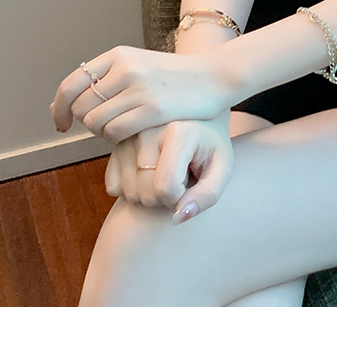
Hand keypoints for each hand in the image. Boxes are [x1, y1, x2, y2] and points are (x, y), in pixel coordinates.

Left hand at [51, 44, 231, 143]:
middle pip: (81, 108)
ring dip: (102, 133)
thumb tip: (61, 105)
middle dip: (87, 123)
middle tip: (105, 126)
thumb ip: (106, 80)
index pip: (71, 84)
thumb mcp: (140, 65)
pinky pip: (114, 133)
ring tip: (121, 129)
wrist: (215, 76)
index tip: (61, 124)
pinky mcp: (153, 109)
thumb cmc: (175, 77)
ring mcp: (139, 88)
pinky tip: (131, 134)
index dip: (58, 108)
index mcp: (119, 55)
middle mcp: (126, 68)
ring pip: (95, 123)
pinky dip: (116, 140)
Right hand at [105, 116, 233, 222]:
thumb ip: (208, 195)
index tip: (191, 186)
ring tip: (166, 175)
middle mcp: (147, 129)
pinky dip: (130, 189)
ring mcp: (128, 136)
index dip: (180, 198)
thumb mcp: (222, 167)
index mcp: (177, 131)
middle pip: (145, 193)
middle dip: (165, 198)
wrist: (197, 119)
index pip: (166, 187)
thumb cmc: (211, 146)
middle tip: (180, 181)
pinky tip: (148, 175)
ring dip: (148, 195)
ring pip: (128, 192)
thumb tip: (178, 217)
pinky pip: (113, 186)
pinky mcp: (115, 145)